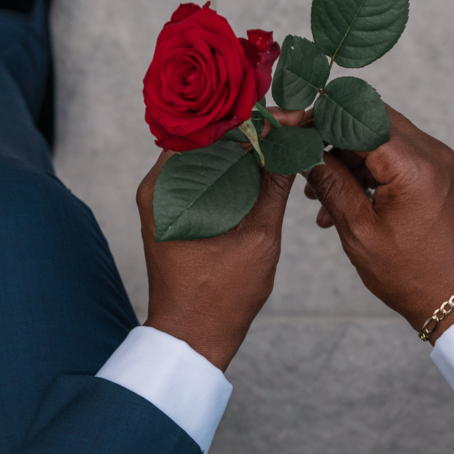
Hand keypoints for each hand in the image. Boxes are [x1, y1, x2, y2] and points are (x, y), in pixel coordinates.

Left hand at [136, 115, 302, 370]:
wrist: (190, 337)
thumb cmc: (220, 297)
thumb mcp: (258, 236)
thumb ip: (274, 185)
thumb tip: (295, 143)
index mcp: (170, 187)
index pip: (213, 130)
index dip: (255, 118)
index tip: (291, 117)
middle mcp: (159, 184)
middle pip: (208, 136)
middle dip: (252, 126)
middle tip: (293, 123)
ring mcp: (162, 196)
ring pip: (208, 152)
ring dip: (244, 144)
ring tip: (284, 137)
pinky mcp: (172, 208)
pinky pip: (204, 172)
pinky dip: (233, 165)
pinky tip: (263, 163)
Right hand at [305, 107, 453, 342]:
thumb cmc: (411, 274)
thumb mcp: (359, 231)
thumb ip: (330, 184)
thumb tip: (305, 153)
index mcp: (413, 166)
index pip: (358, 119)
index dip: (321, 121)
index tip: (294, 133)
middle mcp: (432, 153)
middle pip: (372, 120)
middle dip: (334, 137)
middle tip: (305, 162)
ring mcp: (439, 162)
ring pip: (383, 136)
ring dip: (350, 156)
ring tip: (321, 194)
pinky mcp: (439, 173)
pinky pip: (398, 155)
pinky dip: (370, 168)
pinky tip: (347, 199)